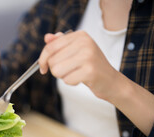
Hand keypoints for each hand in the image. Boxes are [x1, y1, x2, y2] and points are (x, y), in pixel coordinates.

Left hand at [39, 30, 153, 135]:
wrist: (110, 81)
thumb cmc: (90, 66)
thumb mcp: (76, 51)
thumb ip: (60, 43)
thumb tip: (47, 37)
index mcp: (80, 36)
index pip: (50, 46)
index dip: (42, 60)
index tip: (43, 68)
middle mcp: (84, 43)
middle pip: (52, 61)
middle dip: (56, 70)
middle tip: (69, 70)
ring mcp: (88, 56)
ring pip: (57, 71)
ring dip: (63, 76)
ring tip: (75, 73)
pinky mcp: (89, 71)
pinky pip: (67, 80)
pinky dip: (71, 82)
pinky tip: (82, 79)